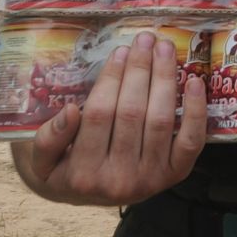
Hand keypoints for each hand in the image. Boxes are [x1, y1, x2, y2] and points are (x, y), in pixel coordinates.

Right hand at [25, 33, 207, 205]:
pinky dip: (196, 112)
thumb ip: (49, 139)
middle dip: (140, 70)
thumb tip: (70, 111)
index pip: (98, 115)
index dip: (111, 79)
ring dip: (164, 79)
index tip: (119, 51)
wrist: (87, 197)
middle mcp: (118, 180)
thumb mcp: (41, 160)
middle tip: (144, 39)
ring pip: (160, 121)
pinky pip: (191, 142)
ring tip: (164, 48)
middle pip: (131, 113)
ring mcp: (150, 179)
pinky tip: (194, 82)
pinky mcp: (175, 175)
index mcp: (81, 174)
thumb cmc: (63, 169)